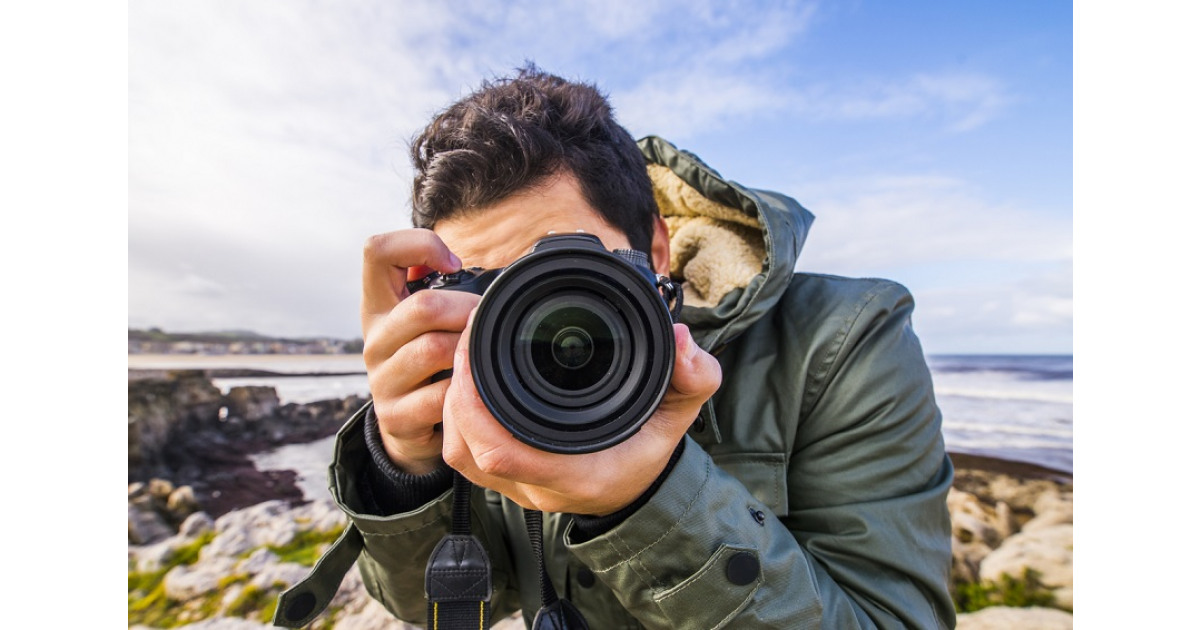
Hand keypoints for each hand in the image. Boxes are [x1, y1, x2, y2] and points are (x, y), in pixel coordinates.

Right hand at [360, 229, 476, 474]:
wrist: (407, 426)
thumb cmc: (427, 362)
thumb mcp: (425, 323)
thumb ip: (442, 290)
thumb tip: (482, 270)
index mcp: (379, 306)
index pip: (377, 251)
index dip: (418, 245)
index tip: (452, 264)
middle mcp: (374, 339)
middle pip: (422, 306)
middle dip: (467, 310)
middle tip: (486, 320)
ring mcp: (381, 379)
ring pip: (433, 350)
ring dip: (469, 351)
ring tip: (481, 354)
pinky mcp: (395, 416)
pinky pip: (441, 396)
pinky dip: (465, 392)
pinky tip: (473, 390)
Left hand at [441, 314, 722, 515]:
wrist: (639, 487)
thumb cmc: (650, 450)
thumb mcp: (681, 410)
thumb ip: (695, 377)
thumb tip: (681, 341)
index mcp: (577, 472)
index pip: (502, 451)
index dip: (475, 400)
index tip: (478, 346)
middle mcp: (540, 487)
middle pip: (469, 449)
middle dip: (457, 391)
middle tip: (467, 337)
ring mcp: (519, 487)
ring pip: (459, 453)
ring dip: (453, 404)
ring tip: (465, 355)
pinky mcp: (506, 480)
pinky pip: (464, 454)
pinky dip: (458, 417)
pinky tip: (467, 382)